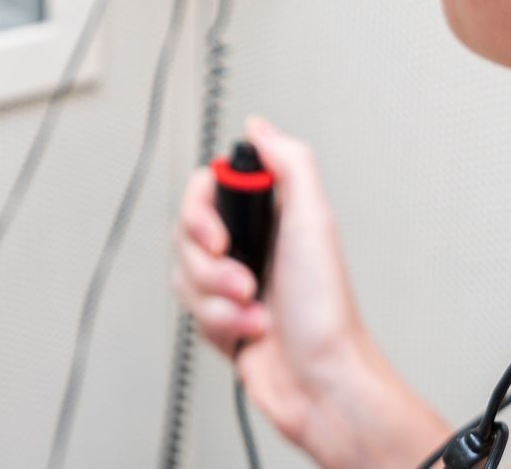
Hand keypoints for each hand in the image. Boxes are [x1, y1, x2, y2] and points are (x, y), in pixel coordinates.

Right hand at [172, 117, 448, 467]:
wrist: (322, 384)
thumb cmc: (326, 313)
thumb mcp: (314, 222)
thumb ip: (290, 163)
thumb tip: (260, 126)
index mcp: (270, 217)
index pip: (208, 190)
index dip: (201, 211)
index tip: (219, 234)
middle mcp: (249, 246)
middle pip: (187, 234)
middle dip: (211, 265)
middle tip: (244, 278)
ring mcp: (232, 284)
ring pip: (184, 275)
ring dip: (218, 300)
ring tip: (254, 311)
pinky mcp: (221, 320)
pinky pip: (191, 312)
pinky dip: (220, 324)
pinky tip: (251, 332)